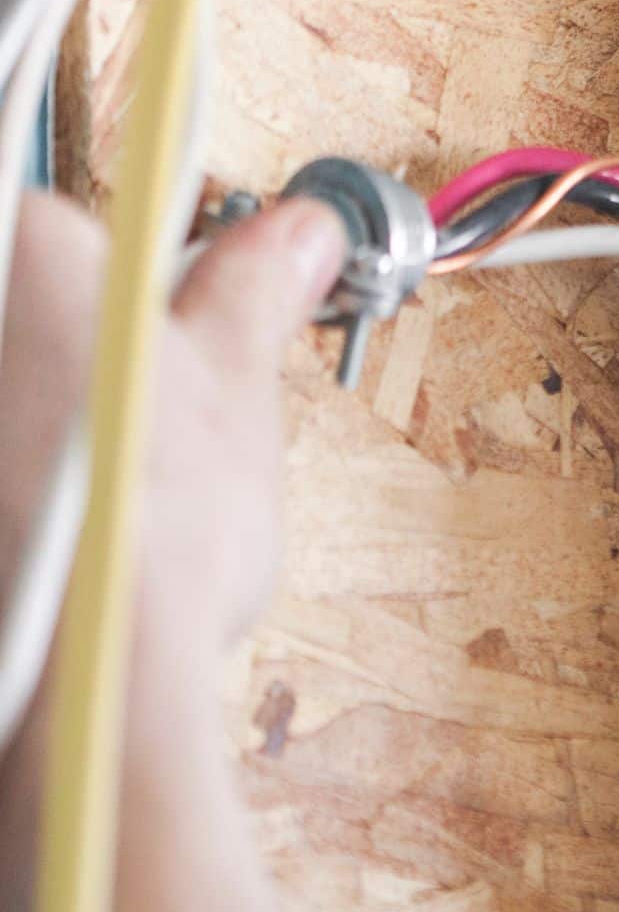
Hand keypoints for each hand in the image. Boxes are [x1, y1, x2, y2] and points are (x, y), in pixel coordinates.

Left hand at [0, 194, 488, 911]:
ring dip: (57, 442)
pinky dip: (35, 508)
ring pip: (21, 417)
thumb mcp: (236, 386)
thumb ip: (255, 287)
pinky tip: (58, 551)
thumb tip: (297, 231)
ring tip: (98, 507)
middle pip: (35, 328)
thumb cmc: (149, 530)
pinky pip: (14, 488)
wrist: (84, 679)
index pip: (67, 237)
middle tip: (134, 435)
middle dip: (85, 372)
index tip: (166, 343)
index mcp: (23, 251)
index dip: (131, 299)